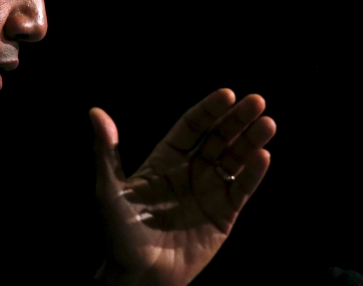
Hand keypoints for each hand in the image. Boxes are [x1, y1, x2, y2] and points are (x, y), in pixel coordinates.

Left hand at [90, 89, 275, 285]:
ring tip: (267, 124)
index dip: (209, 110)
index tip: (227, 94)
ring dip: (252, 140)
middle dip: (237, 119)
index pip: (192, 126)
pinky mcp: (224, 214)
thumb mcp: (109, 191)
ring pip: (235, 159)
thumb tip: (95, 112)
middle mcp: (190, 170)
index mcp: (166, 159)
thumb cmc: (119, 235)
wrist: (138, 279)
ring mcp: (209, 191)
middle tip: (257, 101)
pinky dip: (254, 173)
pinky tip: (263, 156)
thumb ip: (106, 151)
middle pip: (218, 137)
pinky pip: (242, 189)